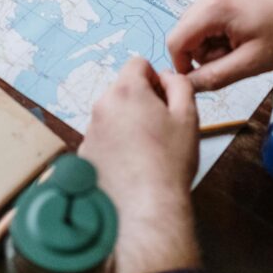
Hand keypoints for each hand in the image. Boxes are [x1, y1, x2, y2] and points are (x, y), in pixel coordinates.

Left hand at [80, 57, 200, 272]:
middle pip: (123, 89)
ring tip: (146, 150)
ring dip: (127, 122)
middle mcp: (102, 106)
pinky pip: (102, 137)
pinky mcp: (84, 154)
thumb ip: (179, 84)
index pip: (137, 63)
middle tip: (159, 127)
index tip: (164, 101)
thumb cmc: (170, 162)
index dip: (155, 78)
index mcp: (127, 91)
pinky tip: (131, 165)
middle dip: (140, 100)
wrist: (146, 209)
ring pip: (112, 114)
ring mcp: (90, 131)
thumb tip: (166, 76)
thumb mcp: (188, 116)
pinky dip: (115, 144)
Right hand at [167, 0, 272, 91]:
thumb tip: (188, 85)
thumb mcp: (251, 63)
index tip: (203, 80)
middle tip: (233, 61)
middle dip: (202, 53)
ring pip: (199, 25)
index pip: (176, 40)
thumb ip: (214, 76)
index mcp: (215, 6)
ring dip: (213, 44)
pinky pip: (212, 16)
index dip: (183, 65)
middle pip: (186, 31)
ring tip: (243, 49)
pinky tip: (246, 38)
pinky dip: (222, 32)